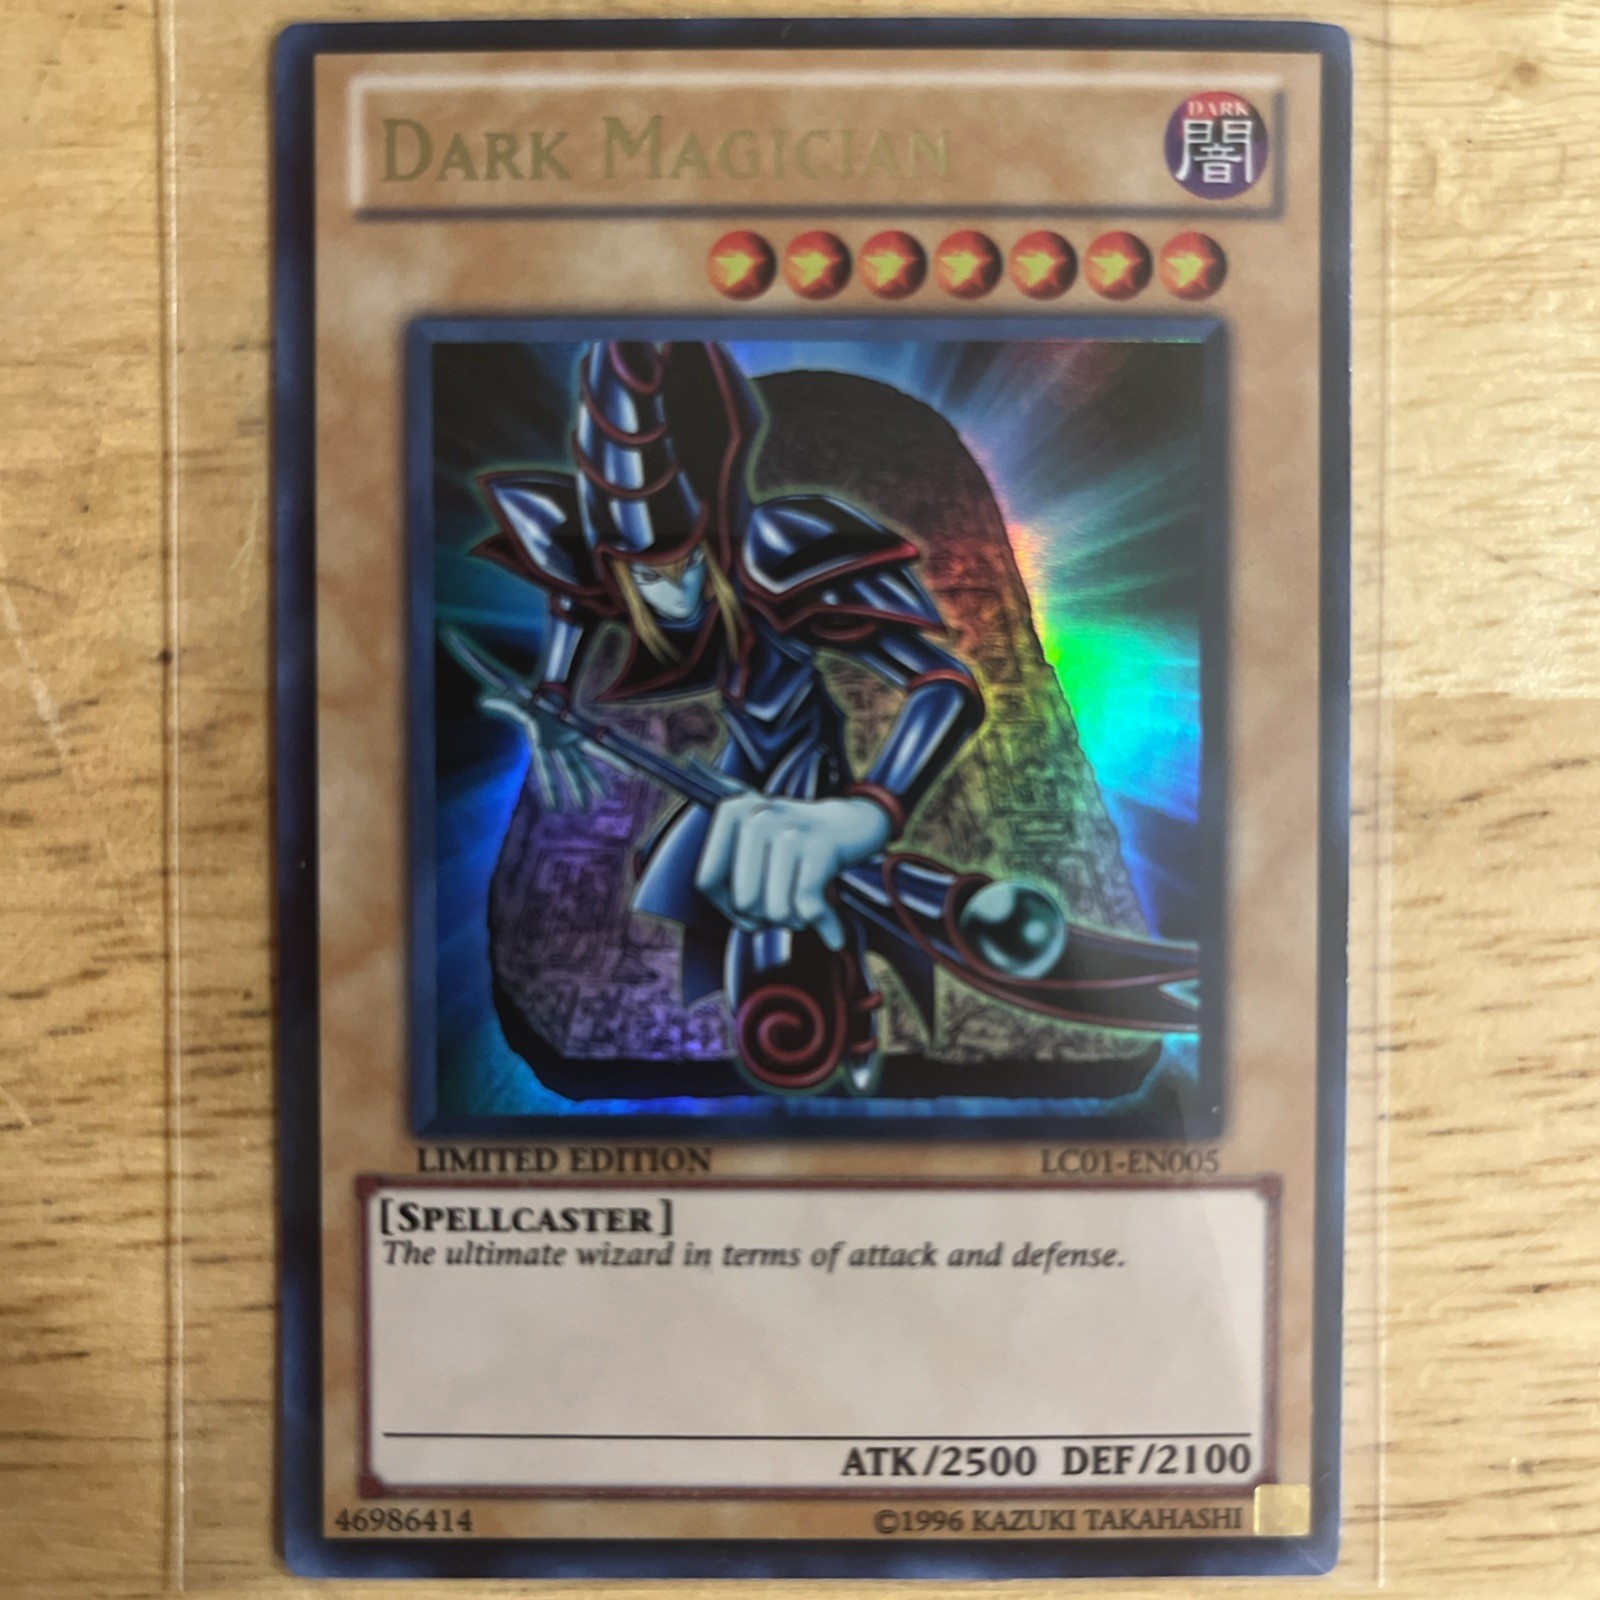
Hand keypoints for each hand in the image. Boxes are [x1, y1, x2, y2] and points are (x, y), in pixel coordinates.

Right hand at [479, 694, 608, 810]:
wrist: (544, 694)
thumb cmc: (528, 701)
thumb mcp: (515, 701)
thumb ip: (503, 702)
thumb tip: (486, 699)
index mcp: (541, 743)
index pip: (546, 769)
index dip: (551, 787)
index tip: (555, 808)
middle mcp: (558, 747)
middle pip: (570, 770)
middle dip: (577, 789)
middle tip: (585, 810)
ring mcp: (571, 742)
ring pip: (585, 764)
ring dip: (595, 779)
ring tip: (605, 796)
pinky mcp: (581, 734)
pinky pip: (599, 747)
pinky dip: (613, 758)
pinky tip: (627, 770)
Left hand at [694, 794, 891, 949]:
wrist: (851, 822)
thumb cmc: (793, 848)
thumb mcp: (755, 852)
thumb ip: (732, 887)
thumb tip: (750, 924)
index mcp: (733, 812)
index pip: (706, 882)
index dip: (728, 905)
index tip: (753, 900)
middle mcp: (758, 814)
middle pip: (742, 901)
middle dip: (765, 917)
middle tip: (784, 903)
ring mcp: (790, 828)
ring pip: (774, 910)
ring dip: (794, 920)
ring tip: (804, 905)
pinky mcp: (822, 846)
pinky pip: (808, 908)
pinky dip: (824, 926)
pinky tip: (831, 932)